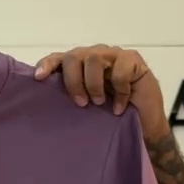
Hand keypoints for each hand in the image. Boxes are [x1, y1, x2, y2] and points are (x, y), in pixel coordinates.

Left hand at [34, 45, 167, 141]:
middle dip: (73, 81)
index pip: (58, 59)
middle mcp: (94, 57)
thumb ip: (69, 98)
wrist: (144, 127)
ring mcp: (114, 56)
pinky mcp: (133, 60)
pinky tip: (120, 106)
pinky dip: (119, 91)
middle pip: (74, 56)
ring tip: (100, 103)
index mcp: (79, 67)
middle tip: (80, 103)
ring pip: (94, 58)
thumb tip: (43, 101)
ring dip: (94, 84)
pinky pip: (120, 69)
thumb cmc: (112, 118)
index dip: (47, 65)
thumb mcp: (85, 109)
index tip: (39, 78)